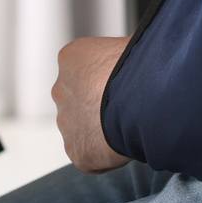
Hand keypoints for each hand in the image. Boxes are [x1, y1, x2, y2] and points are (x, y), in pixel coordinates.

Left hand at [53, 36, 131, 173]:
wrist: (140, 97)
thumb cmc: (140, 66)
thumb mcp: (127, 46)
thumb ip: (120, 57)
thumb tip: (138, 60)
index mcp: (70, 59)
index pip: (85, 73)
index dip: (108, 81)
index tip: (127, 85)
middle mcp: (61, 90)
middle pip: (81, 103)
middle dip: (100, 108)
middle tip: (128, 109)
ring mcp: (66, 123)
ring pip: (83, 130)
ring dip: (102, 132)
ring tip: (129, 127)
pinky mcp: (76, 151)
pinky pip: (91, 156)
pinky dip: (107, 156)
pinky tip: (126, 145)